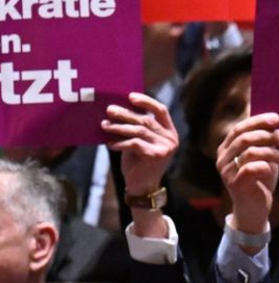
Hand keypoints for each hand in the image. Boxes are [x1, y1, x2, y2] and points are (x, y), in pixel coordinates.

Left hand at [104, 93, 177, 237]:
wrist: (142, 186)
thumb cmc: (138, 161)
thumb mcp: (139, 141)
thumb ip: (136, 127)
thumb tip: (118, 107)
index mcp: (169, 132)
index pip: (161, 110)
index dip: (146, 101)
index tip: (129, 96)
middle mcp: (171, 139)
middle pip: (146, 120)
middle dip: (125, 114)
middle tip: (109, 110)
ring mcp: (165, 148)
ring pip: (139, 131)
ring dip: (119, 127)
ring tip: (104, 125)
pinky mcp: (156, 156)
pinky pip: (134, 143)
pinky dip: (120, 143)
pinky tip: (110, 144)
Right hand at [216, 113, 278, 236]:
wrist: (255, 208)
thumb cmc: (260, 180)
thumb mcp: (264, 157)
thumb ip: (266, 142)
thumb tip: (276, 123)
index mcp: (227, 148)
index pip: (239, 128)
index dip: (258, 121)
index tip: (276, 118)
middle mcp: (223, 158)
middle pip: (245, 137)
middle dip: (268, 136)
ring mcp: (227, 171)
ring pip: (250, 151)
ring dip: (271, 151)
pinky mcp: (235, 184)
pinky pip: (252, 168)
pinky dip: (266, 166)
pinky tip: (272, 169)